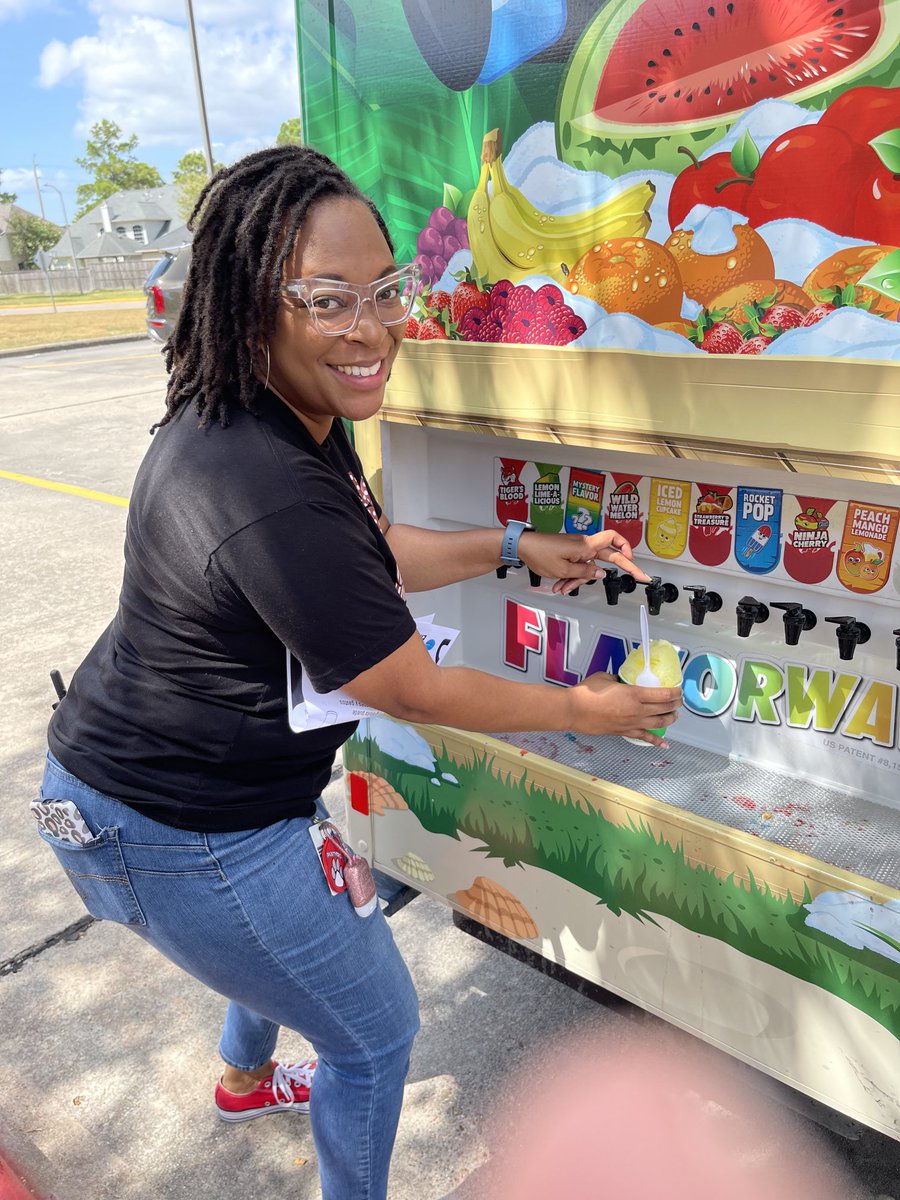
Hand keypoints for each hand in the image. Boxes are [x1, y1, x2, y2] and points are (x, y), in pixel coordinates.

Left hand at [517, 530, 650, 595]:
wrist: (522, 547)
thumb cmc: (540, 554)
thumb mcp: (564, 569)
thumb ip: (584, 572)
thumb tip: (601, 573)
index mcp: (586, 545)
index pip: (613, 539)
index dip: (626, 548)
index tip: (634, 561)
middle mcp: (585, 546)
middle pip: (607, 557)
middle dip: (622, 568)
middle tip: (641, 577)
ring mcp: (577, 550)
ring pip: (588, 567)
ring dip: (577, 580)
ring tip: (562, 589)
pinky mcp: (569, 554)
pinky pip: (576, 567)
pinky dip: (569, 578)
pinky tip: (559, 586)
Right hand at [571, 672, 681, 745]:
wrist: (574, 710)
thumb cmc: (587, 693)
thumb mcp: (605, 677)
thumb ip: (617, 679)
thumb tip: (621, 680)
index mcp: (634, 694)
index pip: (663, 694)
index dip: (675, 692)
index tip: (679, 690)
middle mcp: (637, 710)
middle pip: (664, 708)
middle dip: (675, 704)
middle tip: (679, 701)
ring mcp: (632, 723)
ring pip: (659, 723)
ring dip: (670, 719)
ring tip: (674, 715)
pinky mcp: (625, 732)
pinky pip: (645, 737)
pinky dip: (656, 741)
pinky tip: (664, 744)